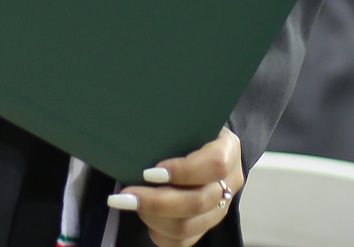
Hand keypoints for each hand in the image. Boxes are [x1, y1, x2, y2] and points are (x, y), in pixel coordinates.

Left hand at [109, 128, 243, 246]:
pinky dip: (157, 231)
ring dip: (152, 217)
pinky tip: (141, 215)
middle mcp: (228, 183)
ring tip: (128, 203)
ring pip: (188, 226)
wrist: (201, 144)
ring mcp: (218, 209)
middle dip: (157, 201)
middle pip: (198, 202)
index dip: (183, 171)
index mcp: (228, 149)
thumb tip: (133, 121)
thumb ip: (170, 122)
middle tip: (125, 194)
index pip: (215, 164)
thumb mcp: (184, 117)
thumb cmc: (186, 127)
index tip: (150, 170)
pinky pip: (182, 241)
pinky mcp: (204, 226)